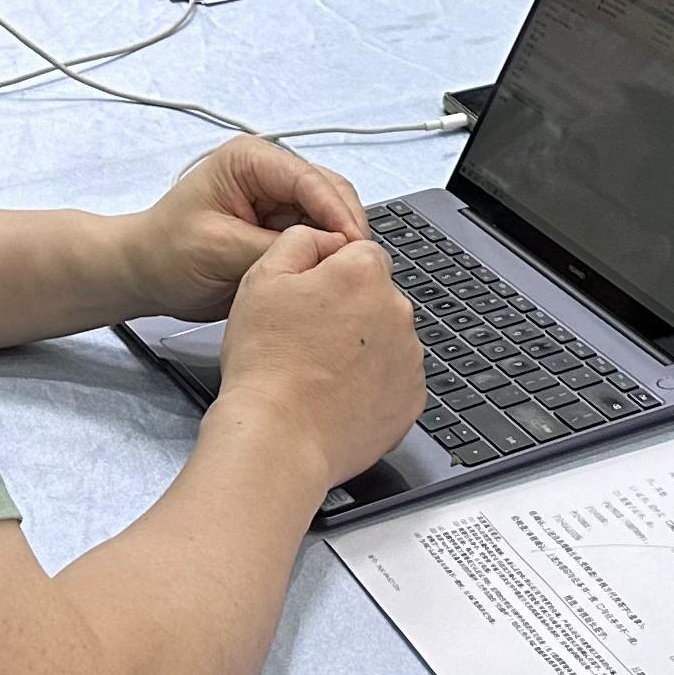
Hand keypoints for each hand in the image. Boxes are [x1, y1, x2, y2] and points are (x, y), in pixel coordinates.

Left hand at [117, 137, 368, 322]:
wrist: (144, 275)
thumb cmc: (166, 253)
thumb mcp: (219, 249)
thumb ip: (273, 248)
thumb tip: (326, 253)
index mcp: (250, 160)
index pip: (308, 179)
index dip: (337, 212)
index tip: (354, 244)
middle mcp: (269, 173)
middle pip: (328, 193)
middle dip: (345, 226)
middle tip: (358, 265)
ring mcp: (277, 200)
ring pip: (328, 217)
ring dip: (337, 242)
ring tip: (350, 273)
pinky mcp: (279, 227)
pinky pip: (315, 237)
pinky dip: (325, 255)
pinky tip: (330, 275)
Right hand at [208, 224, 422, 486]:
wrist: (279, 437)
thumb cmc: (266, 363)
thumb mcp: (262, 277)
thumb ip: (300, 240)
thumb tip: (323, 236)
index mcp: (364, 274)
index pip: (358, 253)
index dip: (327, 274)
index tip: (306, 300)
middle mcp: (398, 311)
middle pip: (375, 296)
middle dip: (347, 310)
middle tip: (306, 339)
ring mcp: (410, 358)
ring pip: (386, 338)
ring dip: (360, 348)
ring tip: (317, 372)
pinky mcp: (411, 399)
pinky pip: (394, 379)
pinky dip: (372, 385)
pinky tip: (337, 396)